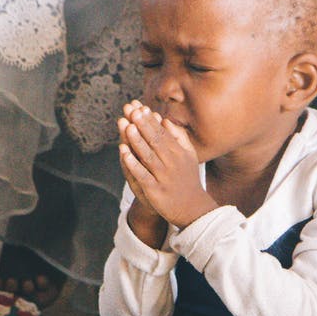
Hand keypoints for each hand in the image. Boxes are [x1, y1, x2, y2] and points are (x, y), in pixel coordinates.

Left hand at [117, 100, 216, 228]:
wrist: (192, 208)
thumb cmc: (187, 179)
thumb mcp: (189, 156)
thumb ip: (178, 137)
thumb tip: (165, 120)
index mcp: (178, 153)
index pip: (162, 133)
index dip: (150, 120)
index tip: (141, 107)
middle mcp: (172, 162)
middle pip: (155, 141)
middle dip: (143, 125)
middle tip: (132, 110)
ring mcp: (163, 176)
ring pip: (148, 155)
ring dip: (137, 140)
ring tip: (128, 126)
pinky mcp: (155, 190)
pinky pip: (142, 174)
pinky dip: (133, 163)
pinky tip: (124, 153)